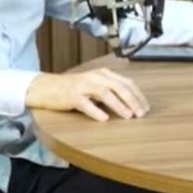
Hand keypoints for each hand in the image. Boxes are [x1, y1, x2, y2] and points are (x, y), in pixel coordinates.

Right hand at [26, 68, 148, 121]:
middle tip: (141, 113)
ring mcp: (83, 86)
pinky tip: (104, 119)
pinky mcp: (71, 96)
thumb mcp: (94, 86)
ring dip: (119, 105)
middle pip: (119, 87)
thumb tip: (130, 104)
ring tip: (129, 116)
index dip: (138, 95)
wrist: (45, 87)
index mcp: (103, 74)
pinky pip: (85, 104)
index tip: (146, 107)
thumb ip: (110, 91)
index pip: (126, 82)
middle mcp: (95, 77)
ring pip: (105, 93)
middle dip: (133, 100)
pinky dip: (96, 111)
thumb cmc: (72, 89)